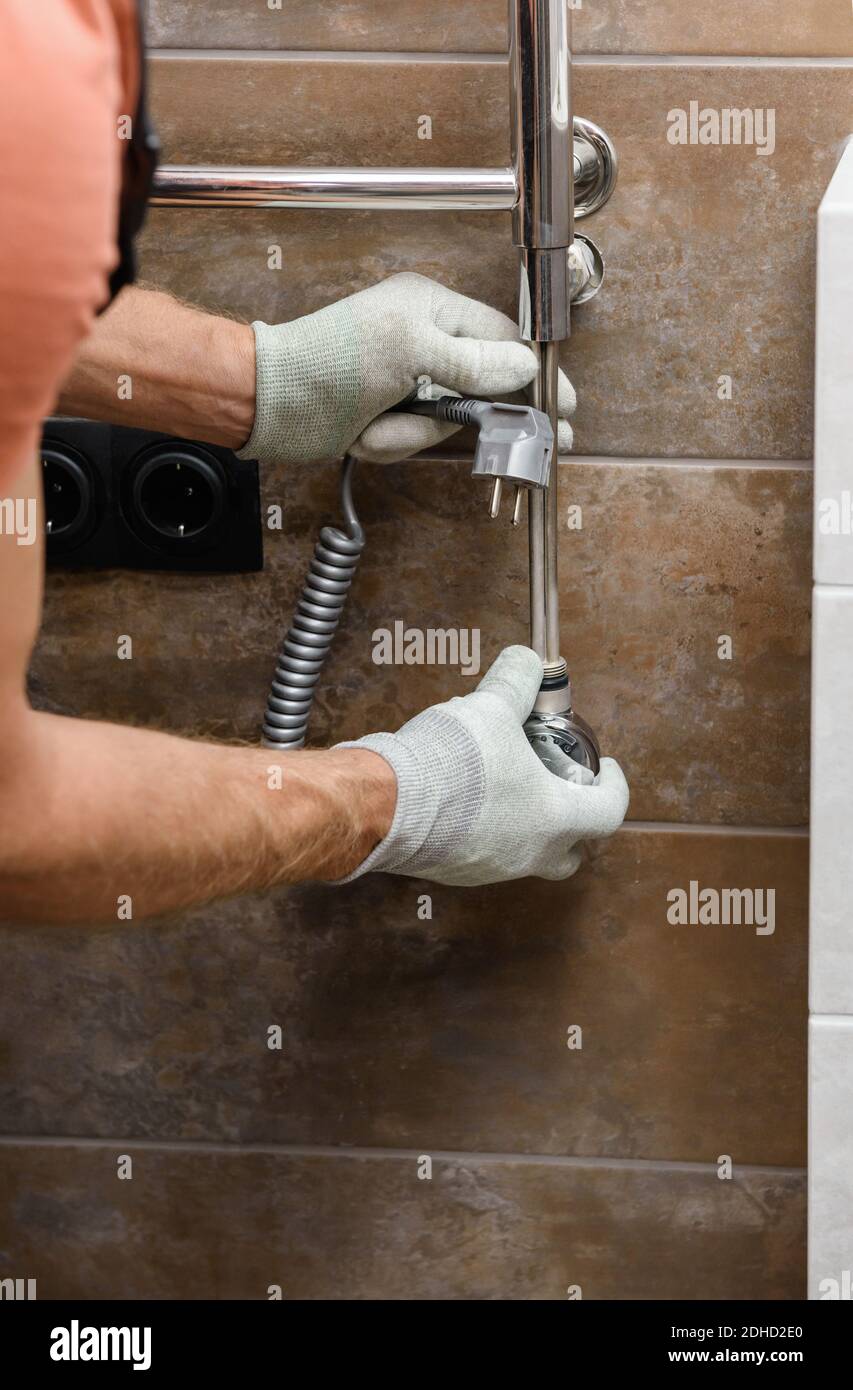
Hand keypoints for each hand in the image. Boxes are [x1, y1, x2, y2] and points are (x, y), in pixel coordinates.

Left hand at [237, 272, 575, 463]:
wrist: (268, 401)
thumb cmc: (328, 361)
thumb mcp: (410, 351)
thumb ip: (472, 362)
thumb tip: (523, 366)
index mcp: (432, 308)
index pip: (503, 340)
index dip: (533, 373)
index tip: (561, 405)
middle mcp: (423, 342)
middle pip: (478, 388)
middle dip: (458, 417)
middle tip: (508, 442)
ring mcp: (405, 381)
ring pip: (443, 422)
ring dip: (409, 433)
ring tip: (375, 426)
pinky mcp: (386, 414)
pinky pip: (410, 440)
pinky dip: (388, 444)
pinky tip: (363, 435)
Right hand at [335, 646, 628, 885]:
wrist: (386, 801)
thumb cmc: (451, 762)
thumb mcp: (492, 706)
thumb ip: (516, 680)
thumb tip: (527, 660)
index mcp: (553, 819)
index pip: (608, 812)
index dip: (615, 787)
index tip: (609, 770)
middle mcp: (526, 854)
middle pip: (570, 853)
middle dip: (575, 825)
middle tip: (565, 792)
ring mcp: (489, 868)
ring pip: (524, 855)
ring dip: (526, 826)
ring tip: (509, 785)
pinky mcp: (452, 870)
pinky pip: (483, 855)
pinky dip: (486, 832)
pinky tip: (467, 800)